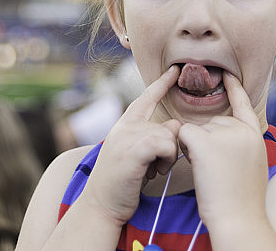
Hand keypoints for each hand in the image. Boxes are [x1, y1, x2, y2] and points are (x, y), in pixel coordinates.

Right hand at [80, 64, 181, 224]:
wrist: (101, 205)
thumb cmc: (121, 184)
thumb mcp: (133, 154)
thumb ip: (148, 137)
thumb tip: (172, 128)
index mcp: (124, 125)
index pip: (146, 98)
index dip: (161, 83)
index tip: (175, 70)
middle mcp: (125, 126)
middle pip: (169, 124)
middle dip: (170, 147)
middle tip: (154, 166)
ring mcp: (128, 136)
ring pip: (170, 136)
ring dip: (168, 158)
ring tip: (151, 171)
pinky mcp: (134, 148)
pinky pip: (167, 145)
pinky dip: (166, 160)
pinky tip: (153, 172)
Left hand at [178, 74, 268, 228]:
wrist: (238, 218)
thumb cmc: (241, 200)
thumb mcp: (252, 164)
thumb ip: (241, 144)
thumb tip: (224, 138)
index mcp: (254, 134)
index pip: (243, 104)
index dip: (234, 88)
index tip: (227, 74)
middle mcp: (241, 128)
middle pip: (211, 122)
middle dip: (205, 141)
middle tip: (216, 169)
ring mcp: (224, 132)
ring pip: (195, 129)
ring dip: (194, 147)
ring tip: (209, 171)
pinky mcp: (205, 140)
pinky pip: (183, 134)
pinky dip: (183, 147)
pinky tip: (196, 163)